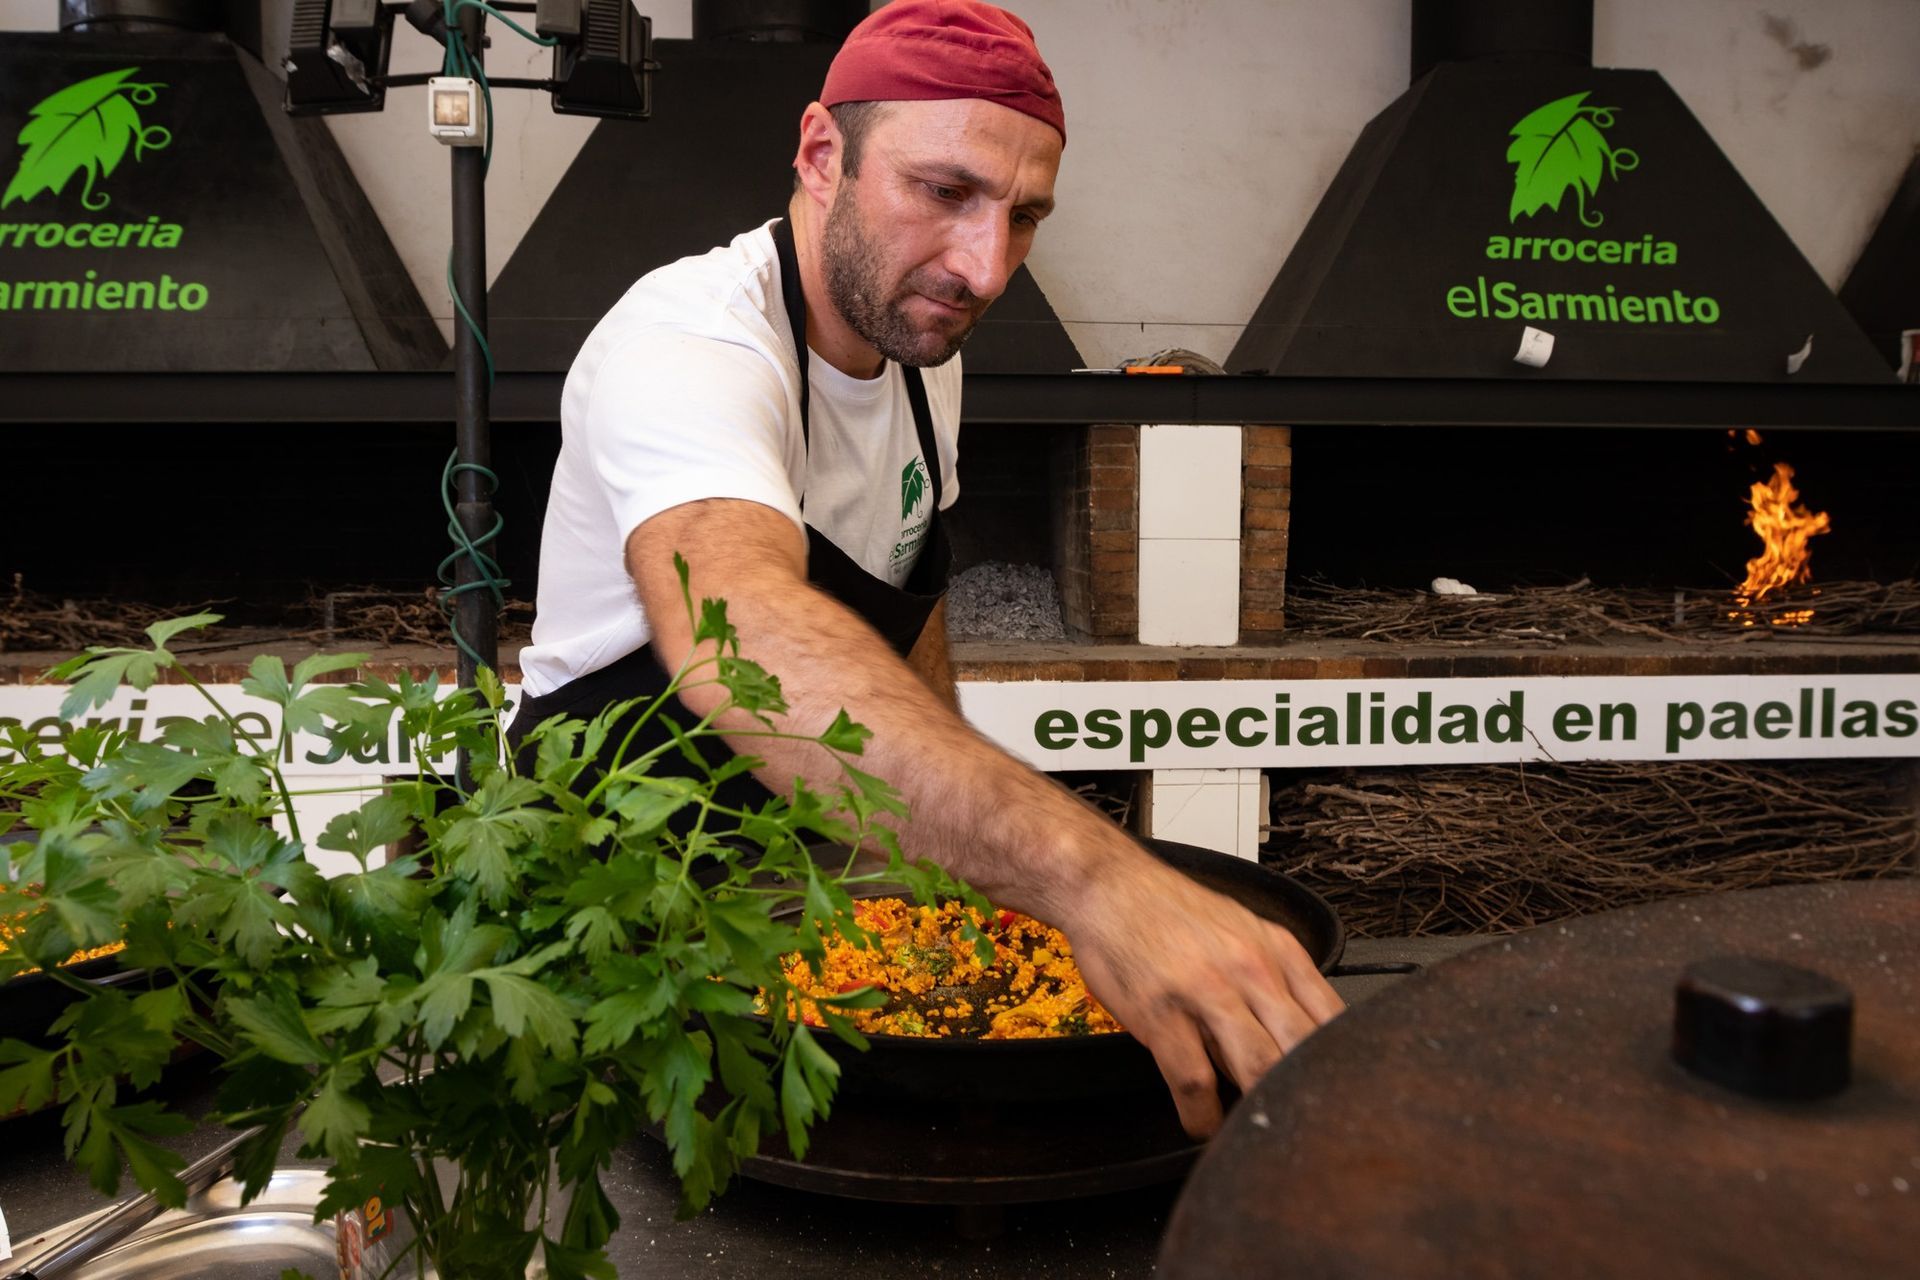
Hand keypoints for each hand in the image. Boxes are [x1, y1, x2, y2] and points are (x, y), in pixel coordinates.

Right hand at [1057, 845, 1345, 1137]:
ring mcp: (1207, 991)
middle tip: (1299, 1125)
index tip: (1332, 1097)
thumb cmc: (1171, 912)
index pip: (1332, 1019)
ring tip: (1252, 1129)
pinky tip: (1202, 1121)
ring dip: (1258, 1110)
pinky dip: (1203, 1116)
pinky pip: (1195, 1082)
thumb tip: (1293, 1039)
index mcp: (1278, 951)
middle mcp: (1251, 969)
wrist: (1108, 885)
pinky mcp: (1162, 1014)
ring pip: (1258, 1067)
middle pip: (1302, 1049)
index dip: (1339, 1068)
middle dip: (1306, 1096)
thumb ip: (1274, 980)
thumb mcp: (1242, 930)